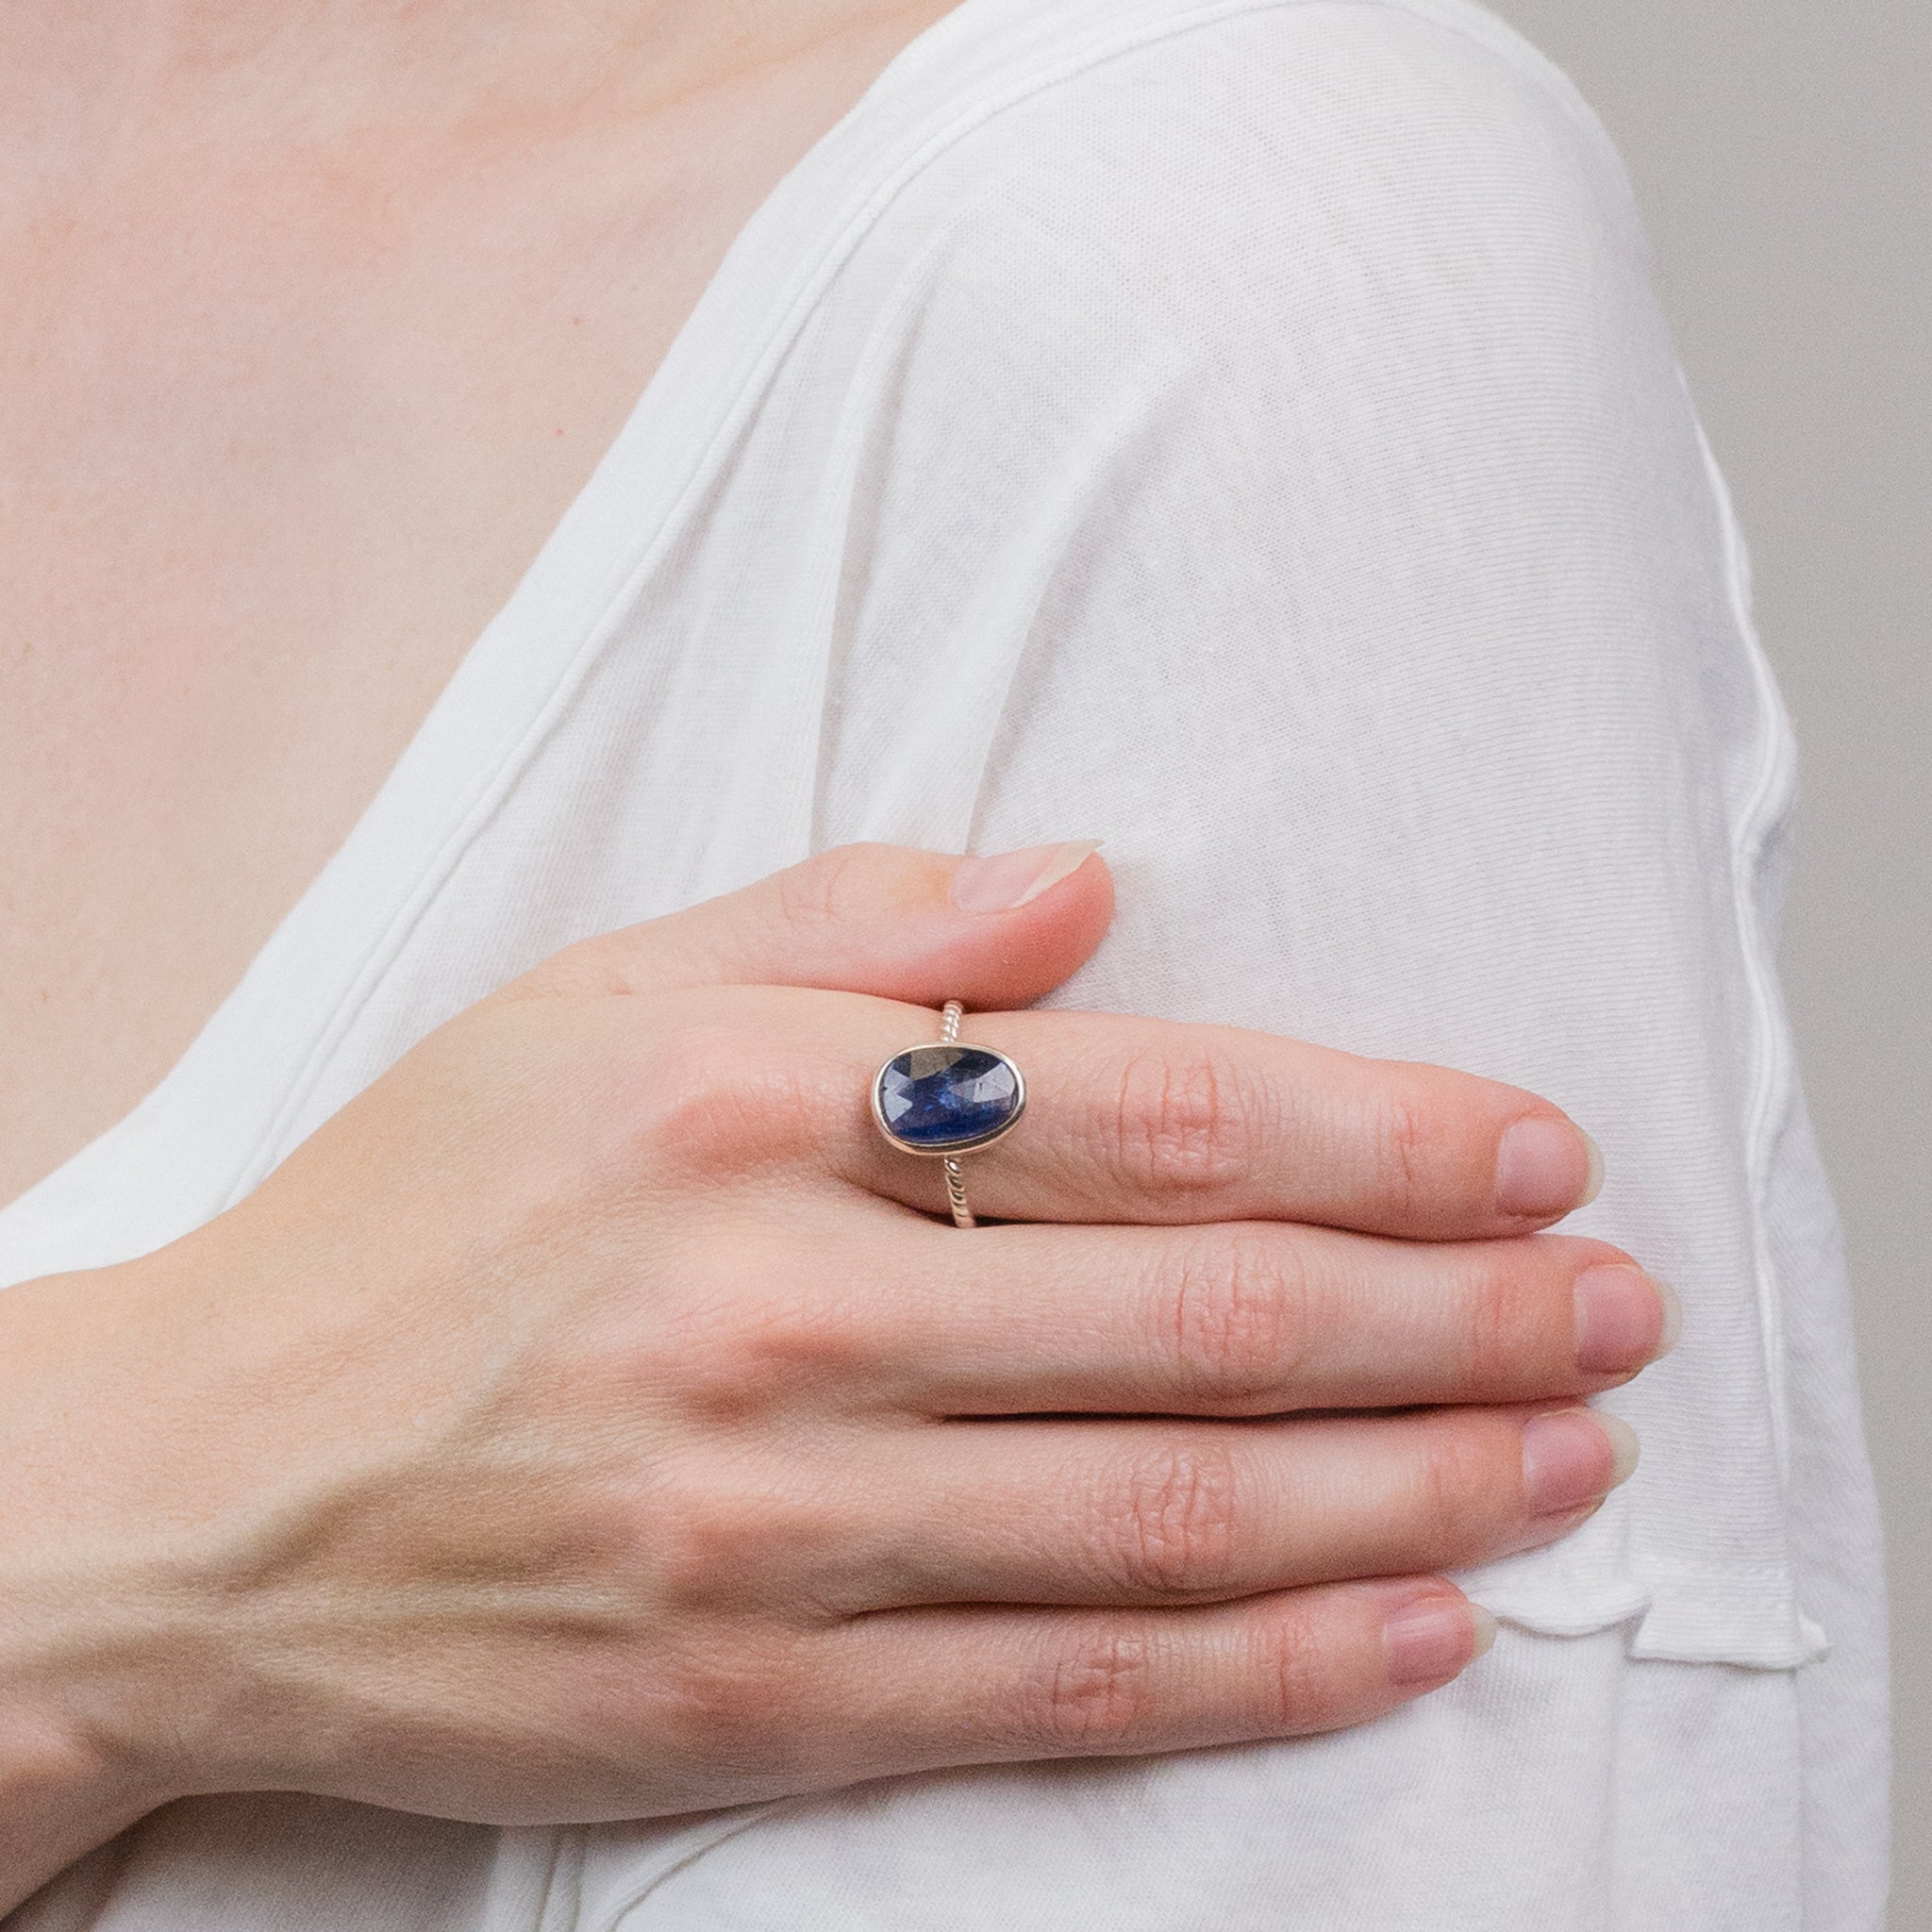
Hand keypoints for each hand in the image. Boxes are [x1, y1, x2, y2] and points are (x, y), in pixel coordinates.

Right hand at [0, 842, 1666, 1903]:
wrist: (189, 1491)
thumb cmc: (409, 1211)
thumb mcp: (592, 995)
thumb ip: (849, 922)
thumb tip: (1084, 884)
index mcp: (741, 1103)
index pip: (1143, 1111)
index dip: (1371, 1131)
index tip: (1526, 1148)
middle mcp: (775, 1317)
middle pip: (1203, 1322)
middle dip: (1453, 1314)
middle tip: (1614, 1305)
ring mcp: (773, 1532)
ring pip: (1175, 1522)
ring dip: (1413, 1491)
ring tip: (1570, 1456)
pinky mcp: (758, 1706)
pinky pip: (1071, 1692)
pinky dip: (1268, 1668)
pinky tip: (1410, 1632)